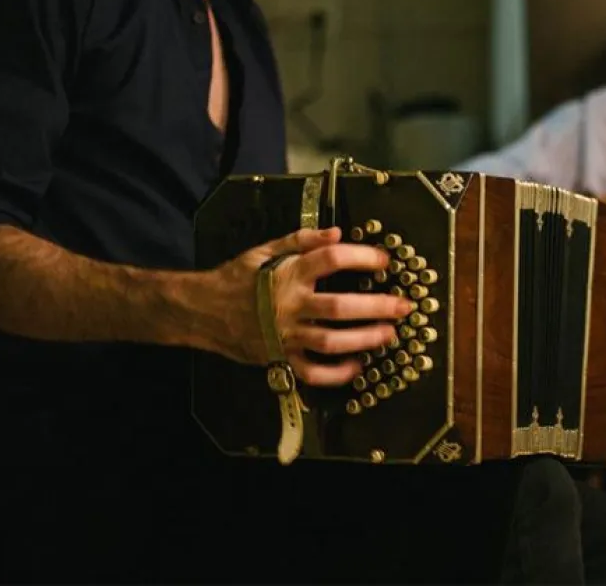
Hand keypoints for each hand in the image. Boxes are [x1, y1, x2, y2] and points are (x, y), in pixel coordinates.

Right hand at [206, 227, 411, 386]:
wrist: (202, 310)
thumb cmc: (238, 277)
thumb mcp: (264, 249)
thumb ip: (301, 239)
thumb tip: (337, 232)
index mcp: (287, 274)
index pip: (331, 259)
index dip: (362, 257)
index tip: (385, 259)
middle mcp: (289, 306)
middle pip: (339, 307)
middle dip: (376, 307)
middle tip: (403, 306)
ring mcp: (286, 336)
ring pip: (331, 342)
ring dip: (364, 340)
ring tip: (389, 334)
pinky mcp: (281, 360)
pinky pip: (312, 372)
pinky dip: (337, 373)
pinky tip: (357, 366)